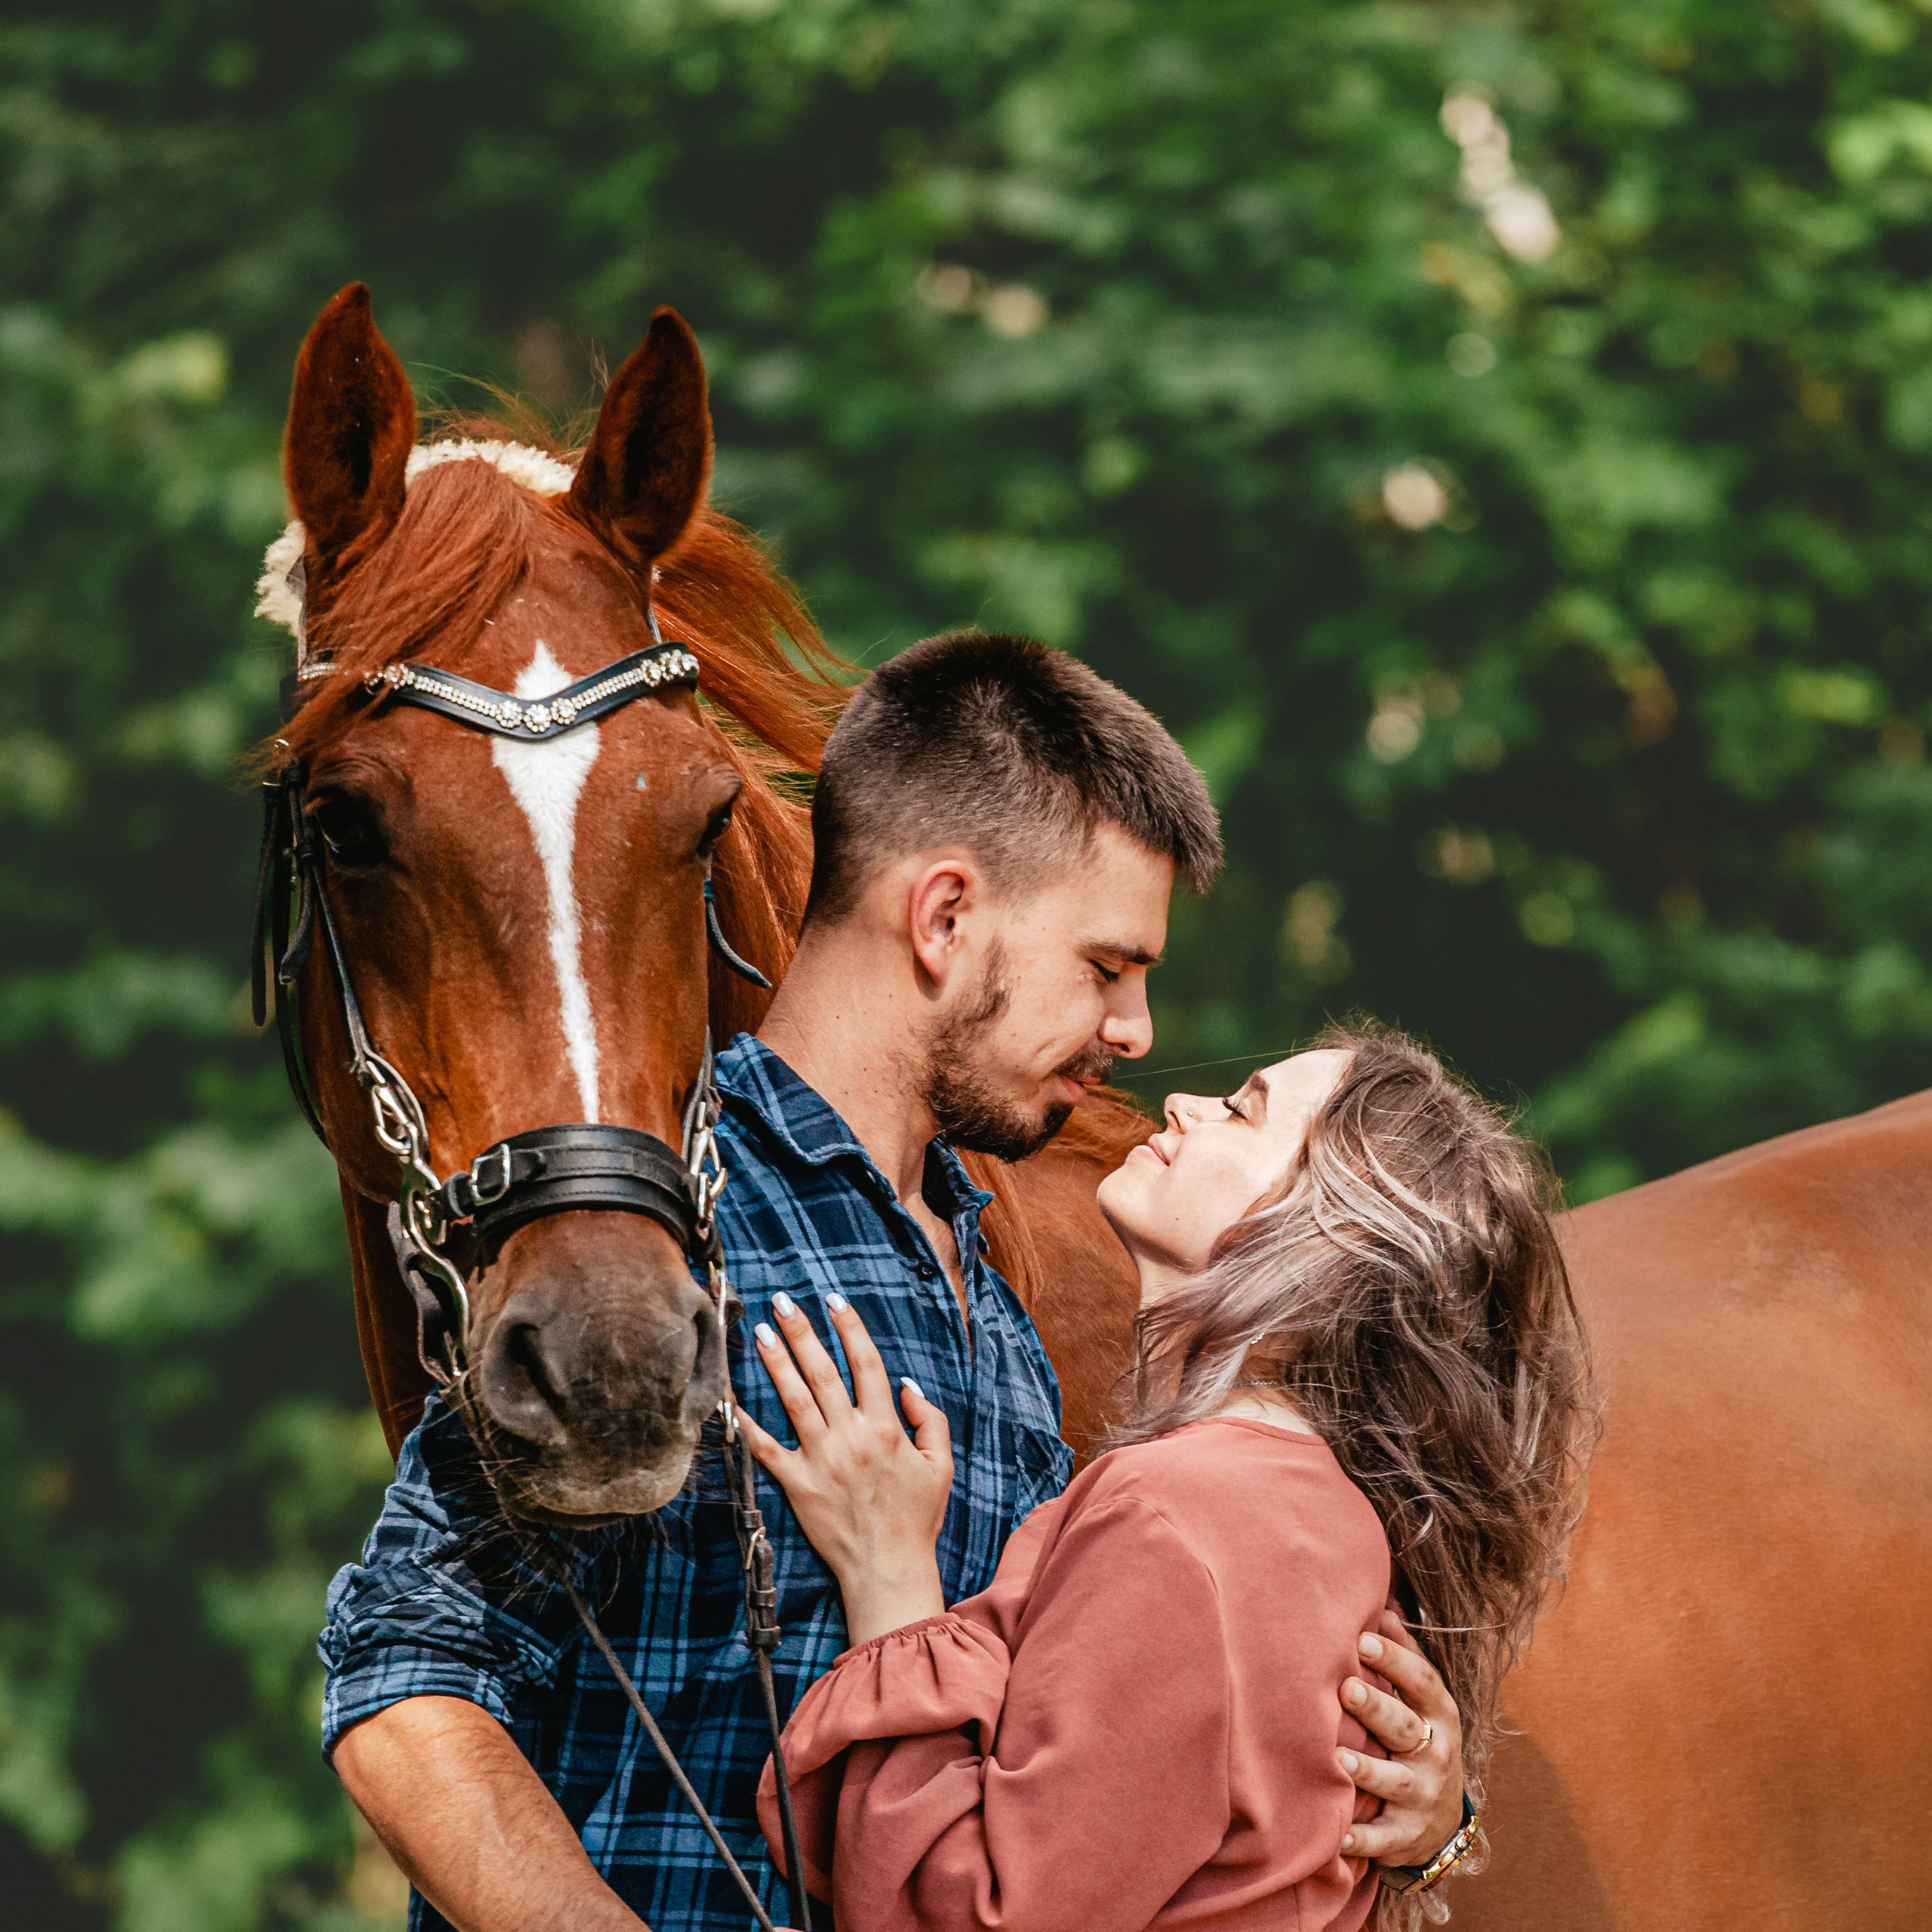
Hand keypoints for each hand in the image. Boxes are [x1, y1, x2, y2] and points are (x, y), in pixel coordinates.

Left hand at [738, 1291, 952, 1645]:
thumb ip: (930, 1420)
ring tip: (762, 1331)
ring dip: (777, 1361)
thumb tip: (906, 1384)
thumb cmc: (917, 1518)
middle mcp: (851, 1437)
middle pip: (823, 1371)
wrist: (888, 1569)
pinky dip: (748, 1423)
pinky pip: (768, 1448)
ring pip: (794, 1399)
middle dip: (802, 1331)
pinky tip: (732, 1398)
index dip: (850, 1327)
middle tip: (783, 1300)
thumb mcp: (940, 1465)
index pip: (865, 1363)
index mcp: (886, 1427)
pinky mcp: (798, 1485)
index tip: (834, 1299)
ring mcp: (821, 1460)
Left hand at [1336, 1610, 1465, 1867]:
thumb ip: (1404, 1656)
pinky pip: (1381, 1838)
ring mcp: (1421, 1797)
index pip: (1423, 1682)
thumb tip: (1381, 1603)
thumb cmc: (1421, 1739)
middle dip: (1377, 1708)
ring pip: (1395, 1781)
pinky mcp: (1405, 1835)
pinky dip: (1360, 1839)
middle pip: (1405, 1728)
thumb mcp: (1424, 1701)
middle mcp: (1435, 1754)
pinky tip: (1336, 1833)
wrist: (1443, 1822)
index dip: (1396, 1660)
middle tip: (1346, 1687)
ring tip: (1340, 1758)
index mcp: (1440, 1715)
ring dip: (1368, 1770)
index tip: (1365, 1638)